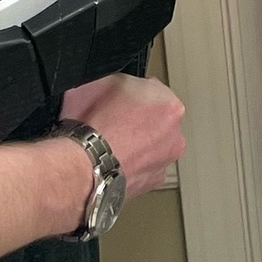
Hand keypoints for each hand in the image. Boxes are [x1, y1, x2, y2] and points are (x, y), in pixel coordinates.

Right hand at [61, 73, 185, 200]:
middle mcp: (175, 133)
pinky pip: (143, 166)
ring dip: (136, 143)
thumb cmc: (93, 124)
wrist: (86, 163)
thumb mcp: (98, 81)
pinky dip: (131, 163)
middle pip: (156, 119)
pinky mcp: (154, 181)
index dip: (129, 92)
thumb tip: (117, 83)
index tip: (116, 99)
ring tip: (108, 143)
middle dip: (138, 119)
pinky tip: (111, 159)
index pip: (151, 89)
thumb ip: (120, 80)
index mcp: (168, 103)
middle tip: (112, 120)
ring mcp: (166, 160)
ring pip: (152, 145)